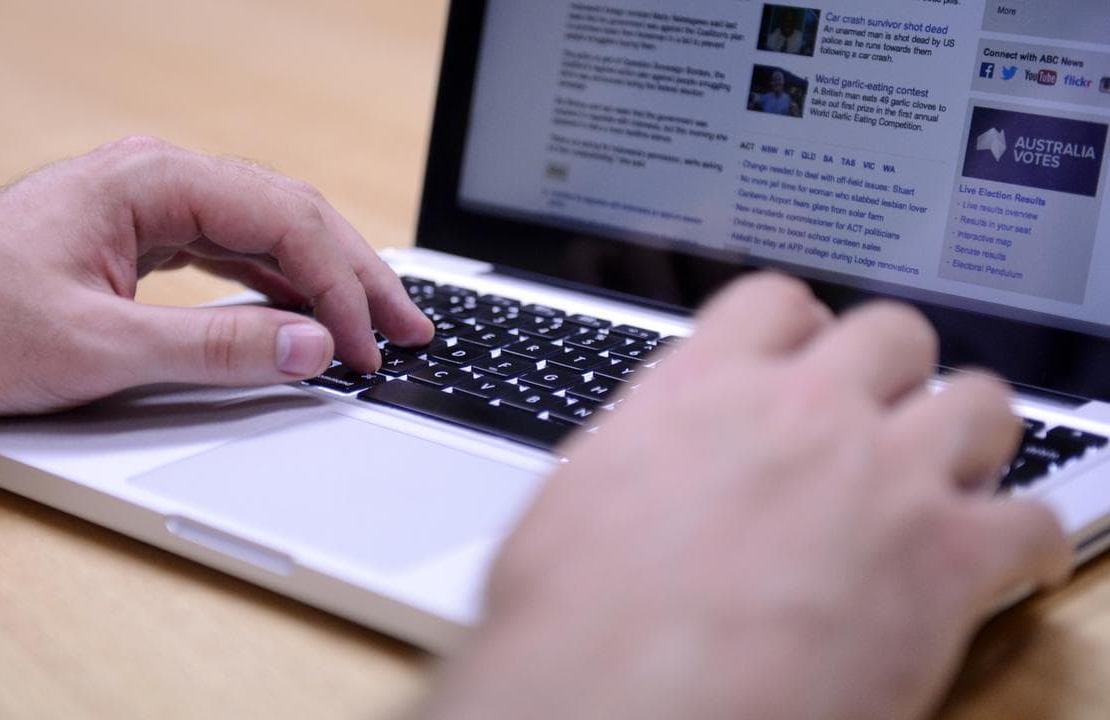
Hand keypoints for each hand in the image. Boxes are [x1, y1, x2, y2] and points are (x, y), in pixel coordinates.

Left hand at [0, 136, 431, 413]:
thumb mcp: (100, 348)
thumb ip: (216, 347)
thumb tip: (311, 346)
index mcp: (151, 182)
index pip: (284, 220)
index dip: (341, 287)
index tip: (368, 345)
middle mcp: (157, 182)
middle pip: (290, 216)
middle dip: (354, 275)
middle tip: (407, 329)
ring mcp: (149, 208)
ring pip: (267, 233)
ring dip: (323, 280)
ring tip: (374, 326)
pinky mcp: (140, 240)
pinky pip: (233, 254)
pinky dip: (278, 287)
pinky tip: (306, 316)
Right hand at [416, 274, 1069, 719]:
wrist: (623, 703)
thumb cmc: (575, 623)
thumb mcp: (573, 500)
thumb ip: (636, 453)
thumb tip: (641, 464)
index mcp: (703, 389)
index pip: (777, 304)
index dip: (799, 333)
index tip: (804, 361)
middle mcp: (803, 413)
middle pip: (892, 333)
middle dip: (893, 373)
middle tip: (880, 421)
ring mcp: (884, 478)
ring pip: (980, 402)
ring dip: (967, 436)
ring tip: (946, 479)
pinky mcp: (946, 563)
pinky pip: (1032, 520)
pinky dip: (1026, 540)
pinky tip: (1002, 564)